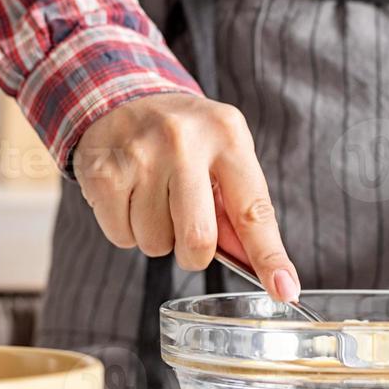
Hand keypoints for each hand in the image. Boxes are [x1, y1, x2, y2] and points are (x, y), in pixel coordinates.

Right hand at [72, 93, 300, 301]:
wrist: (121, 98)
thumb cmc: (184, 139)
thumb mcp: (222, 156)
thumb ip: (239, 211)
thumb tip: (262, 270)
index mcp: (227, 135)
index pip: (253, 210)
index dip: (269, 257)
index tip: (284, 289)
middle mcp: (184, 141)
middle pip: (198, 239)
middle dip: (194, 254)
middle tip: (187, 231)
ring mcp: (140, 155)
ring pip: (156, 244)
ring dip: (156, 236)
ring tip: (152, 197)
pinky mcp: (103, 173)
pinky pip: (121, 237)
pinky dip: (126, 230)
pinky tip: (128, 196)